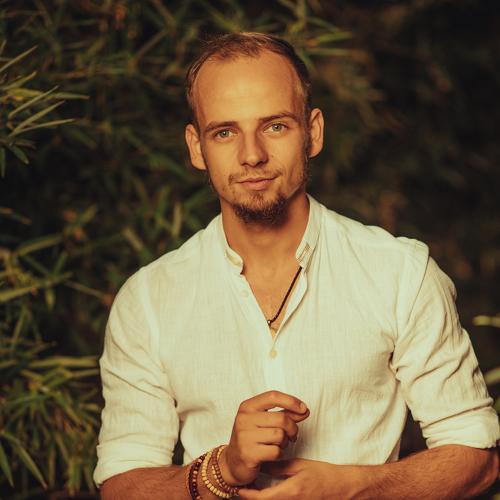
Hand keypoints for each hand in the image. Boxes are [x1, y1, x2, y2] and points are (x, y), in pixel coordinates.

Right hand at [219, 390, 308, 485]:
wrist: (232, 462)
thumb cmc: (251, 438)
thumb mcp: (264, 421)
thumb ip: (284, 413)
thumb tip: (304, 410)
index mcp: (247, 406)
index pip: (273, 396)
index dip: (291, 401)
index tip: (303, 409)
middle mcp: (244, 419)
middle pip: (281, 418)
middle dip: (292, 427)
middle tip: (292, 434)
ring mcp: (245, 436)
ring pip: (280, 435)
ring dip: (285, 442)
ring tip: (279, 444)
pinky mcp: (249, 454)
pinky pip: (276, 451)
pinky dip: (280, 453)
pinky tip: (273, 453)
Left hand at [237, 458, 357, 498]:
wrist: (343, 488)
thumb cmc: (324, 475)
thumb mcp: (301, 466)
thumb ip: (280, 467)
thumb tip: (263, 465)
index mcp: (291, 492)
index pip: (263, 498)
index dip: (248, 495)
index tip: (239, 489)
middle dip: (253, 499)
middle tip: (243, 489)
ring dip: (262, 499)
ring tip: (254, 491)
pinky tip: (269, 494)